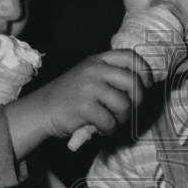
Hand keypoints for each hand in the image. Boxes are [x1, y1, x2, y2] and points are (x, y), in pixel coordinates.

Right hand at [27, 49, 151, 141]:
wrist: (42, 110)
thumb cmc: (70, 97)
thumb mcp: (89, 76)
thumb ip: (111, 76)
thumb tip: (144, 88)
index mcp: (98, 60)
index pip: (131, 57)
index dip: (144, 72)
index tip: (144, 86)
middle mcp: (94, 70)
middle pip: (133, 82)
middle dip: (138, 100)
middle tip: (130, 111)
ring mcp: (89, 87)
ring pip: (124, 104)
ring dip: (122, 119)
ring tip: (112, 122)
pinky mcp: (84, 107)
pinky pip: (110, 121)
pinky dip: (109, 130)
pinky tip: (102, 129)